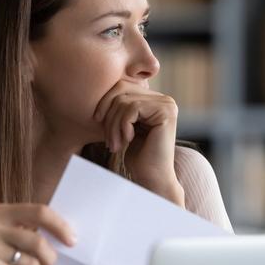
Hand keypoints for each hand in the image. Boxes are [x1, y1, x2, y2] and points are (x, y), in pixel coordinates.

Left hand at [93, 80, 182, 204]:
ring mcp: (167, 104)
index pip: (121, 86)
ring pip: (124, 101)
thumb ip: (119, 106)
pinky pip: (132, 108)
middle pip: (122, 90)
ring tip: (115, 145)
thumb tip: (100, 87)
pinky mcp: (166, 112)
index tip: (97, 122)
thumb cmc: (137, 156)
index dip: (105, 102)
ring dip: (114, 125)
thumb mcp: (124, 126)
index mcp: (154, 99)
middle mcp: (164, 98)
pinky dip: (123, 126)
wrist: (152, 178)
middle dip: (108, 114)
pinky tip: (127, 140)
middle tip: (108, 139)